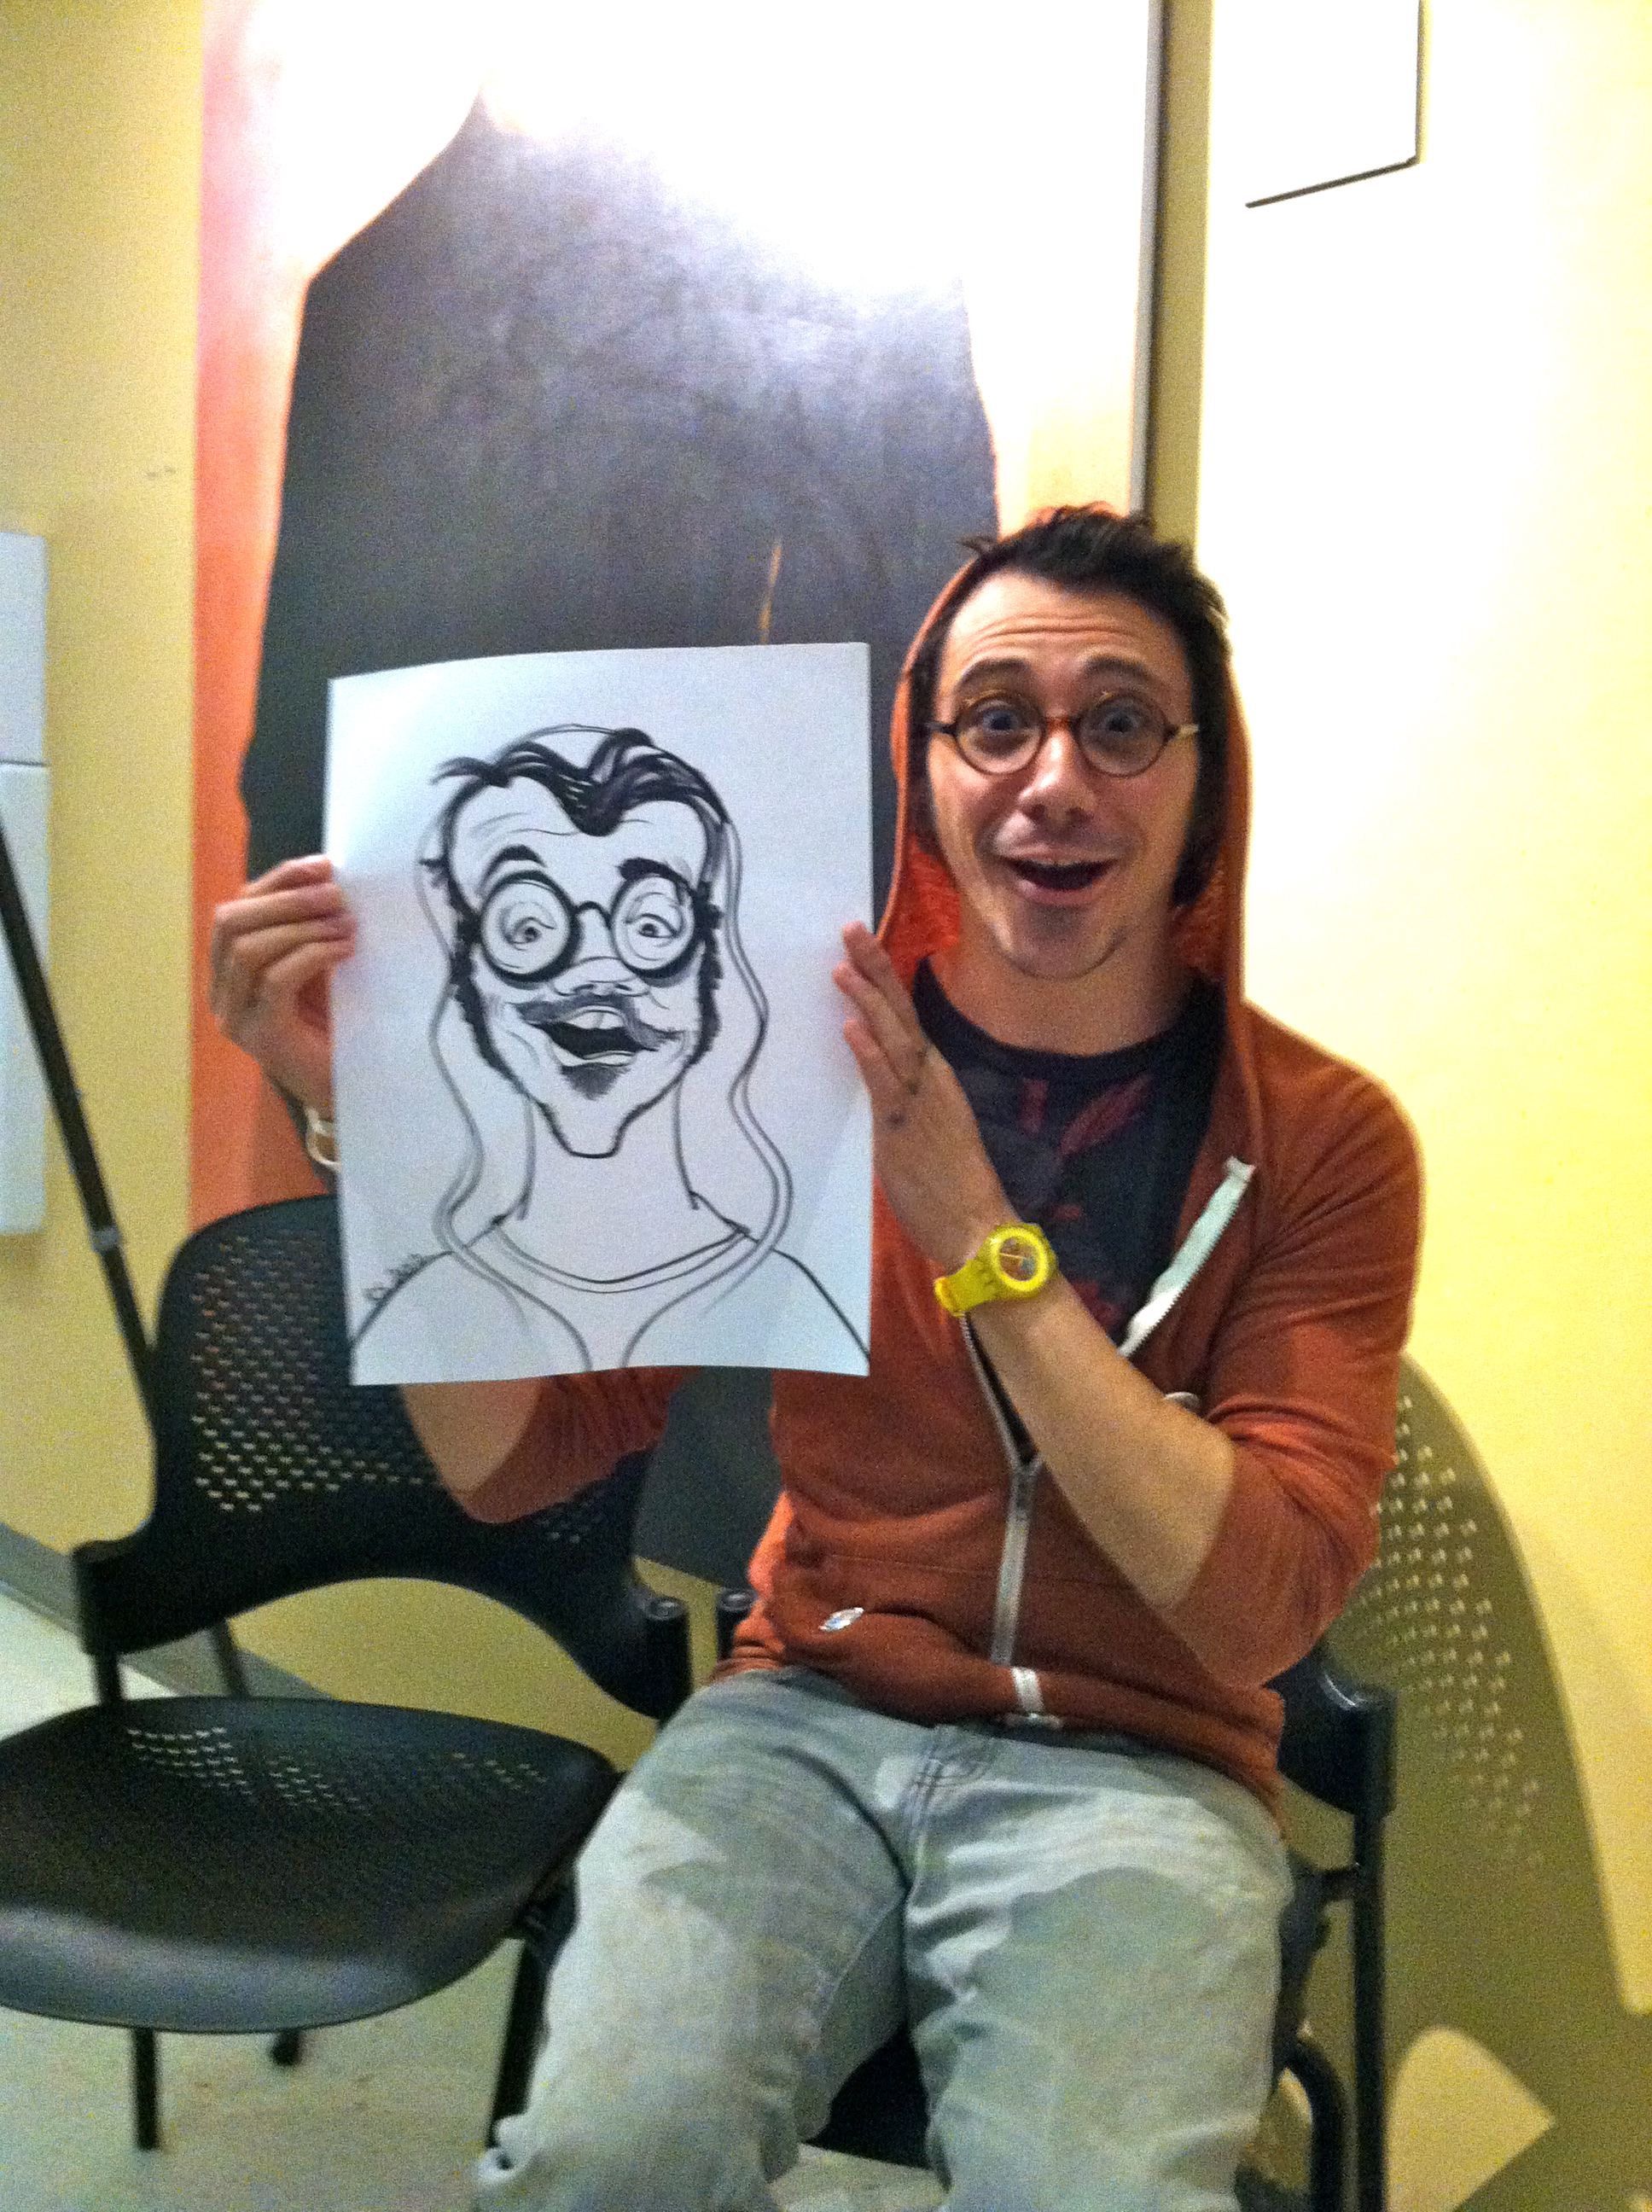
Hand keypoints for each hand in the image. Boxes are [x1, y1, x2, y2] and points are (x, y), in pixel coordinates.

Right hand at [209, 856, 354, 1110]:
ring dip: (303, 927)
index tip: (322, 865)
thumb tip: (328, 877)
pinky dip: (312, 954)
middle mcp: (221, 991)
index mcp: (228, 968)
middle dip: (286, 899)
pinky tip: (345, 948)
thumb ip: (308, 930)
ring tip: (346, 923)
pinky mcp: (260, 1034)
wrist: (352, 1086)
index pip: (237, 909)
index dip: (277, 881)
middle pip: (231, 922)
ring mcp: (235, 1015)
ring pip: (249, 949)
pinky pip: (275, 979)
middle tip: (336, 894)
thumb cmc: (335, 1025)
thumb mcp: (317, 967)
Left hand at [834, 923, 1012, 1273]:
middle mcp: (932, 1080)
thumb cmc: (953, 1187)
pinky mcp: (904, 1129)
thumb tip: (883, 1078)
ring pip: (893, 1040)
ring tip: (843, 966)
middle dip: (876, 971)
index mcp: (937, 1079)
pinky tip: (852, 1027)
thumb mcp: (927, 1131)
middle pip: (901, 1015)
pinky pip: (886, 1084)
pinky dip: (870, 1054)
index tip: (862, 945)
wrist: (978, 1229)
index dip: (884, 981)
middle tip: (851, 928)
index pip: (908, 1020)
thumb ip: (906, 1100)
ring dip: (868, 1001)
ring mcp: (919, 1102)